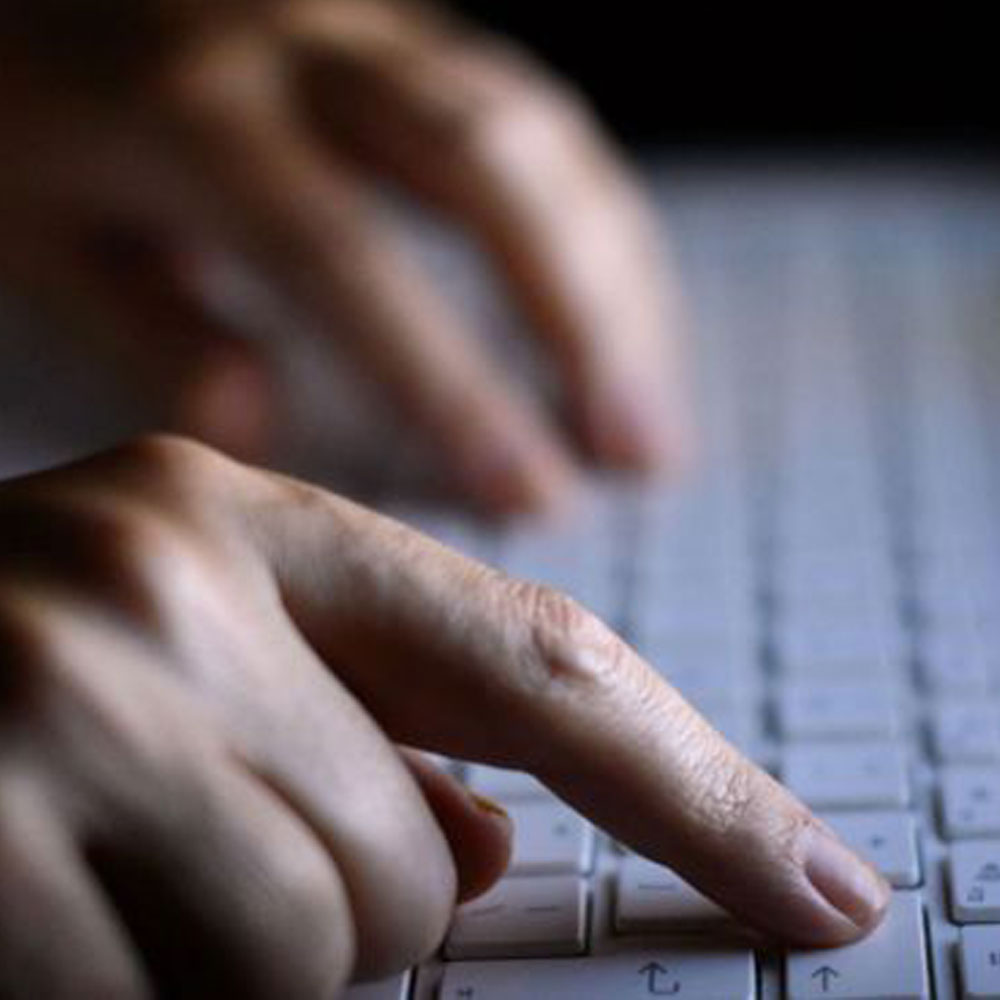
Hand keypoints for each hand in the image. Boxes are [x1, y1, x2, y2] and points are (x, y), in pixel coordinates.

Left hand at [0, 0, 689, 513]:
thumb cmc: (36, 117)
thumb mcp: (35, 226)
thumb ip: (139, 321)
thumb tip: (255, 417)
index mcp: (197, 115)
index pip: (350, 261)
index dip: (454, 387)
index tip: (531, 499)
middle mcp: (307, 49)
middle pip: (490, 168)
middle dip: (584, 322)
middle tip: (639, 455)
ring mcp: (377, 28)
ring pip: (539, 136)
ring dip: (617, 287)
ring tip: (650, 421)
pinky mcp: (419, 35)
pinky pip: (540, 120)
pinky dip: (600, 234)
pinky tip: (622, 324)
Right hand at [0, 436, 887, 995]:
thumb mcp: (189, 652)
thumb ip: (354, 726)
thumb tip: (488, 839)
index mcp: (242, 517)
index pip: (543, 663)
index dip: (703, 790)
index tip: (822, 889)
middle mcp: (162, 573)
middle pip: (416, 862)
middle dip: (346, 907)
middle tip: (192, 843)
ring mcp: (63, 695)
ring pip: (320, 949)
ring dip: (239, 959)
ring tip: (105, 869)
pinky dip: (137, 996)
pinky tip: (43, 902)